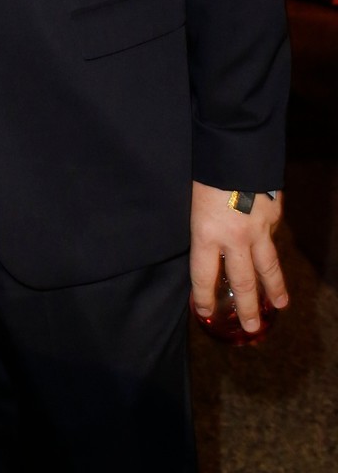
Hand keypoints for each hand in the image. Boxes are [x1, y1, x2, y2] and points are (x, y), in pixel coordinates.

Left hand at [189, 181, 287, 333]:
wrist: (237, 145)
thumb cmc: (205, 171)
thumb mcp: (192, 203)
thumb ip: (202, 229)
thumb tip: (208, 249)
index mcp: (206, 234)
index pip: (204, 276)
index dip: (204, 297)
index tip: (205, 312)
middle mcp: (234, 237)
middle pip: (243, 281)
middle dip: (247, 307)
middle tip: (251, 327)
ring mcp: (259, 228)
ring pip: (268, 266)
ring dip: (274, 288)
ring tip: (279, 306)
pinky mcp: (275, 216)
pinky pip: (272, 238)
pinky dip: (271, 250)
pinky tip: (273, 259)